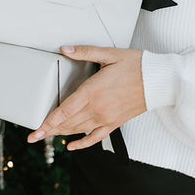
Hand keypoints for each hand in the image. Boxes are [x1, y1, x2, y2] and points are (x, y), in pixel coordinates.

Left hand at [27, 45, 145, 150]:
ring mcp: (107, 118)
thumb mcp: (110, 54)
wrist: (160, 80)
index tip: (35, 131)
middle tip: (33, 136)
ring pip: (78, 130)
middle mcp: (98, 108)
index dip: (47, 122)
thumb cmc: (137, 65)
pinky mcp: (115, 123)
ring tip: (47, 135)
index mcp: (94, 91)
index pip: (65, 111)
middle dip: (49, 130)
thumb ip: (85, 52)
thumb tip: (65, 49)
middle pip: (68, 123)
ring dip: (61, 133)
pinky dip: (82, 143)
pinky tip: (71, 145)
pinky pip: (95, 137)